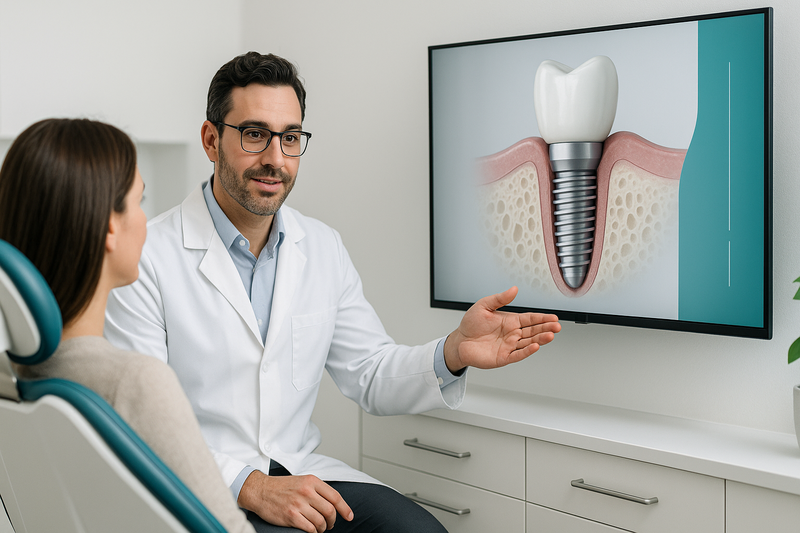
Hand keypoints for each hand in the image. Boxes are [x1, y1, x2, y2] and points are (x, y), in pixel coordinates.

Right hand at [238, 470, 352, 532]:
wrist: (260, 490)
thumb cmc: (282, 486)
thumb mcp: (302, 480)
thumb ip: (317, 489)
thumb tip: (333, 503)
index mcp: (312, 481)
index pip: (335, 496)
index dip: (345, 508)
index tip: (349, 516)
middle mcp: (307, 491)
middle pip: (330, 510)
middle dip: (333, 521)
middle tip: (331, 524)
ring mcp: (298, 504)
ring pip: (321, 521)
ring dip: (323, 528)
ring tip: (320, 528)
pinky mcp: (291, 516)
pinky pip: (309, 528)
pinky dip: (313, 532)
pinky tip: (311, 530)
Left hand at [444, 286, 560, 373]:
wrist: (459, 341)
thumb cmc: (470, 324)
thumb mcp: (484, 306)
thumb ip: (500, 298)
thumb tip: (514, 289)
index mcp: (510, 321)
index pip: (530, 319)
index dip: (542, 318)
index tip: (553, 317)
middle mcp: (512, 334)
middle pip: (533, 331)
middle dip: (546, 328)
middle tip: (557, 326)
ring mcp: (509, 346)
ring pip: (528, 342)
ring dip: (540, 339)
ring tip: (550, 335)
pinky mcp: (503, 357)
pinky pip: (518, 354)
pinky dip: (527, 351)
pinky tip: (535, 346)